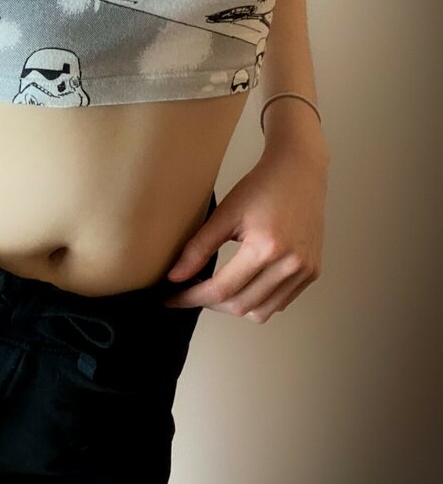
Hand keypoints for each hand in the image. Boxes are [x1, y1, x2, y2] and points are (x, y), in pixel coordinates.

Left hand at [163, 147, 328, 322]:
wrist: (300, 171)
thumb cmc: (262, 186)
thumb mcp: (225, 213)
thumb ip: (198, 248)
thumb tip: (174, 277)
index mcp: (267, 248)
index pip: (221, 289)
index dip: (191, 297)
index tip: (172, 298)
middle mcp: (291, 265)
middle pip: (241, 306)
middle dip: (209, 304)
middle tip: (189, 292)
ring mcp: (305, 271)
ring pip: (261, 312)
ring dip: (234, 306)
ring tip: (215, 288)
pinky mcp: (312, 272)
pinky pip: (280, 302)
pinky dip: (257, 301)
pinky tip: (242, 283)